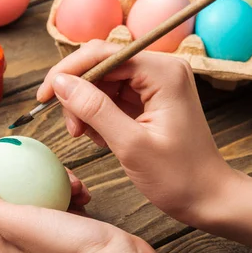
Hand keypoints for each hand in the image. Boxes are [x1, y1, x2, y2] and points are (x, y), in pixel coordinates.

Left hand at [0, 168, 161, 252]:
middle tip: (33, 163)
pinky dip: (72, 190)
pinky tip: (82, 190)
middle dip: (21, 176)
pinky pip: (64, 199)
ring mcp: (46, 233)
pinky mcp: (70, 227)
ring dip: (53, 180)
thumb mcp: (15, 222)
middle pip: (9, 196)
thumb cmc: (63, 245)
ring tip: (69, 180)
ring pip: (39, 193)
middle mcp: (19, 239)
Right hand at [37, 40, 236, 225]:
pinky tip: (103, 139)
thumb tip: (61, 83)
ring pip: (102, 83)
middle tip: (73, 130)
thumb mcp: (130, 145)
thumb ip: (94, 109)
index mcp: (163, 72)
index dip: (68, 72)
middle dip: (79, 95)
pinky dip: (100, 117)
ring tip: (91, 139)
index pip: (103, 54)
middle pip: (100, 66)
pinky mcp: (151, 100)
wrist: (207, 198)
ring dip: (87, 109)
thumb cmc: (178, 177)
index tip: (44, 96)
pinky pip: (112, 98)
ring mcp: (156, 85)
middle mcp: (161, 70)